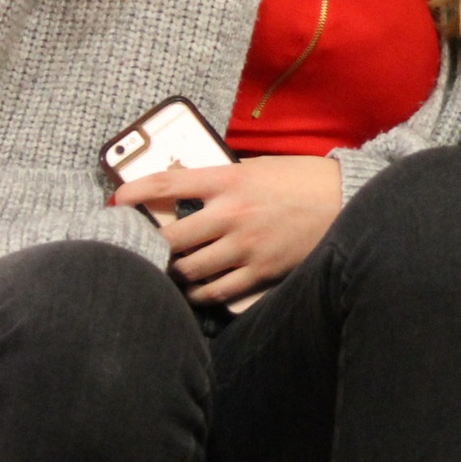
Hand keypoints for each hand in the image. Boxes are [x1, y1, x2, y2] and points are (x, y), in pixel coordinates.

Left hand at [113, 155, 342, 304]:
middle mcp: (232, 213)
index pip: (168, 183)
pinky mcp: (260, 271)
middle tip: (140, 248)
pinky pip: (215, 291)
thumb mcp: (257, 168)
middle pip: (171, 237)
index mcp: (229, 180)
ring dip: (174, 271)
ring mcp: (245, 245)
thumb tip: (183, 189)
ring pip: (189, 269)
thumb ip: (221, 180)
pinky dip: (198, 293)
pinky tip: (194, 290)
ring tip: (169, 270)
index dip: (135, 192)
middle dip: (151, 245)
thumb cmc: (299, 179)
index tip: (116, 201)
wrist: (344, 200)